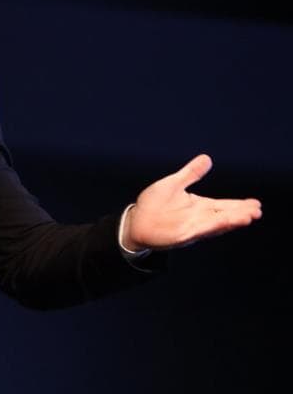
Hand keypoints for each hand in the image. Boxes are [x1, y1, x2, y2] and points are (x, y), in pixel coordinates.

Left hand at [122, 154, 261, 250]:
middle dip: (240, 214)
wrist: (136, 221)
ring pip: (215, 225)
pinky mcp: (182, 235)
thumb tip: (207, 158)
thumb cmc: (154, 203)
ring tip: (247, 217)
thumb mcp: (174, 184)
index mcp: (199, 206)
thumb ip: (190, 173)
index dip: (239, 205)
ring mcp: (191, 227)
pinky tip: (222, 223)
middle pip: (224, 216)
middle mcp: (199, 218)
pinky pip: (199, 231)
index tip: (256, 204)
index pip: (224, 206)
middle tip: (257, 211)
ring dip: (231, 222)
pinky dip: (211, 227)